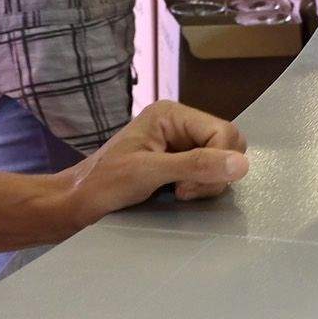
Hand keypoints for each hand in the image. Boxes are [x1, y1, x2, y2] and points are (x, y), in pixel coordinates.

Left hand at [77, 99, 249, 214]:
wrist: (74, 204)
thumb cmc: (103, 184)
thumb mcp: (148, 173)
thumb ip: (195, 165)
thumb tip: (242, 165)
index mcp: (171, 114)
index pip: (224, 132)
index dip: (216, 162)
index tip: (184, 186)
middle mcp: (178, 124)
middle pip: (226, 145)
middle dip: (213, 173)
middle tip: (182, 190)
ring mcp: (178, 143)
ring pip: (220, 161)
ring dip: (205, 183)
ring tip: (176, 193)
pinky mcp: (177, 162)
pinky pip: (207, 172)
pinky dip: (199, 187)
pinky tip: (177, 194)